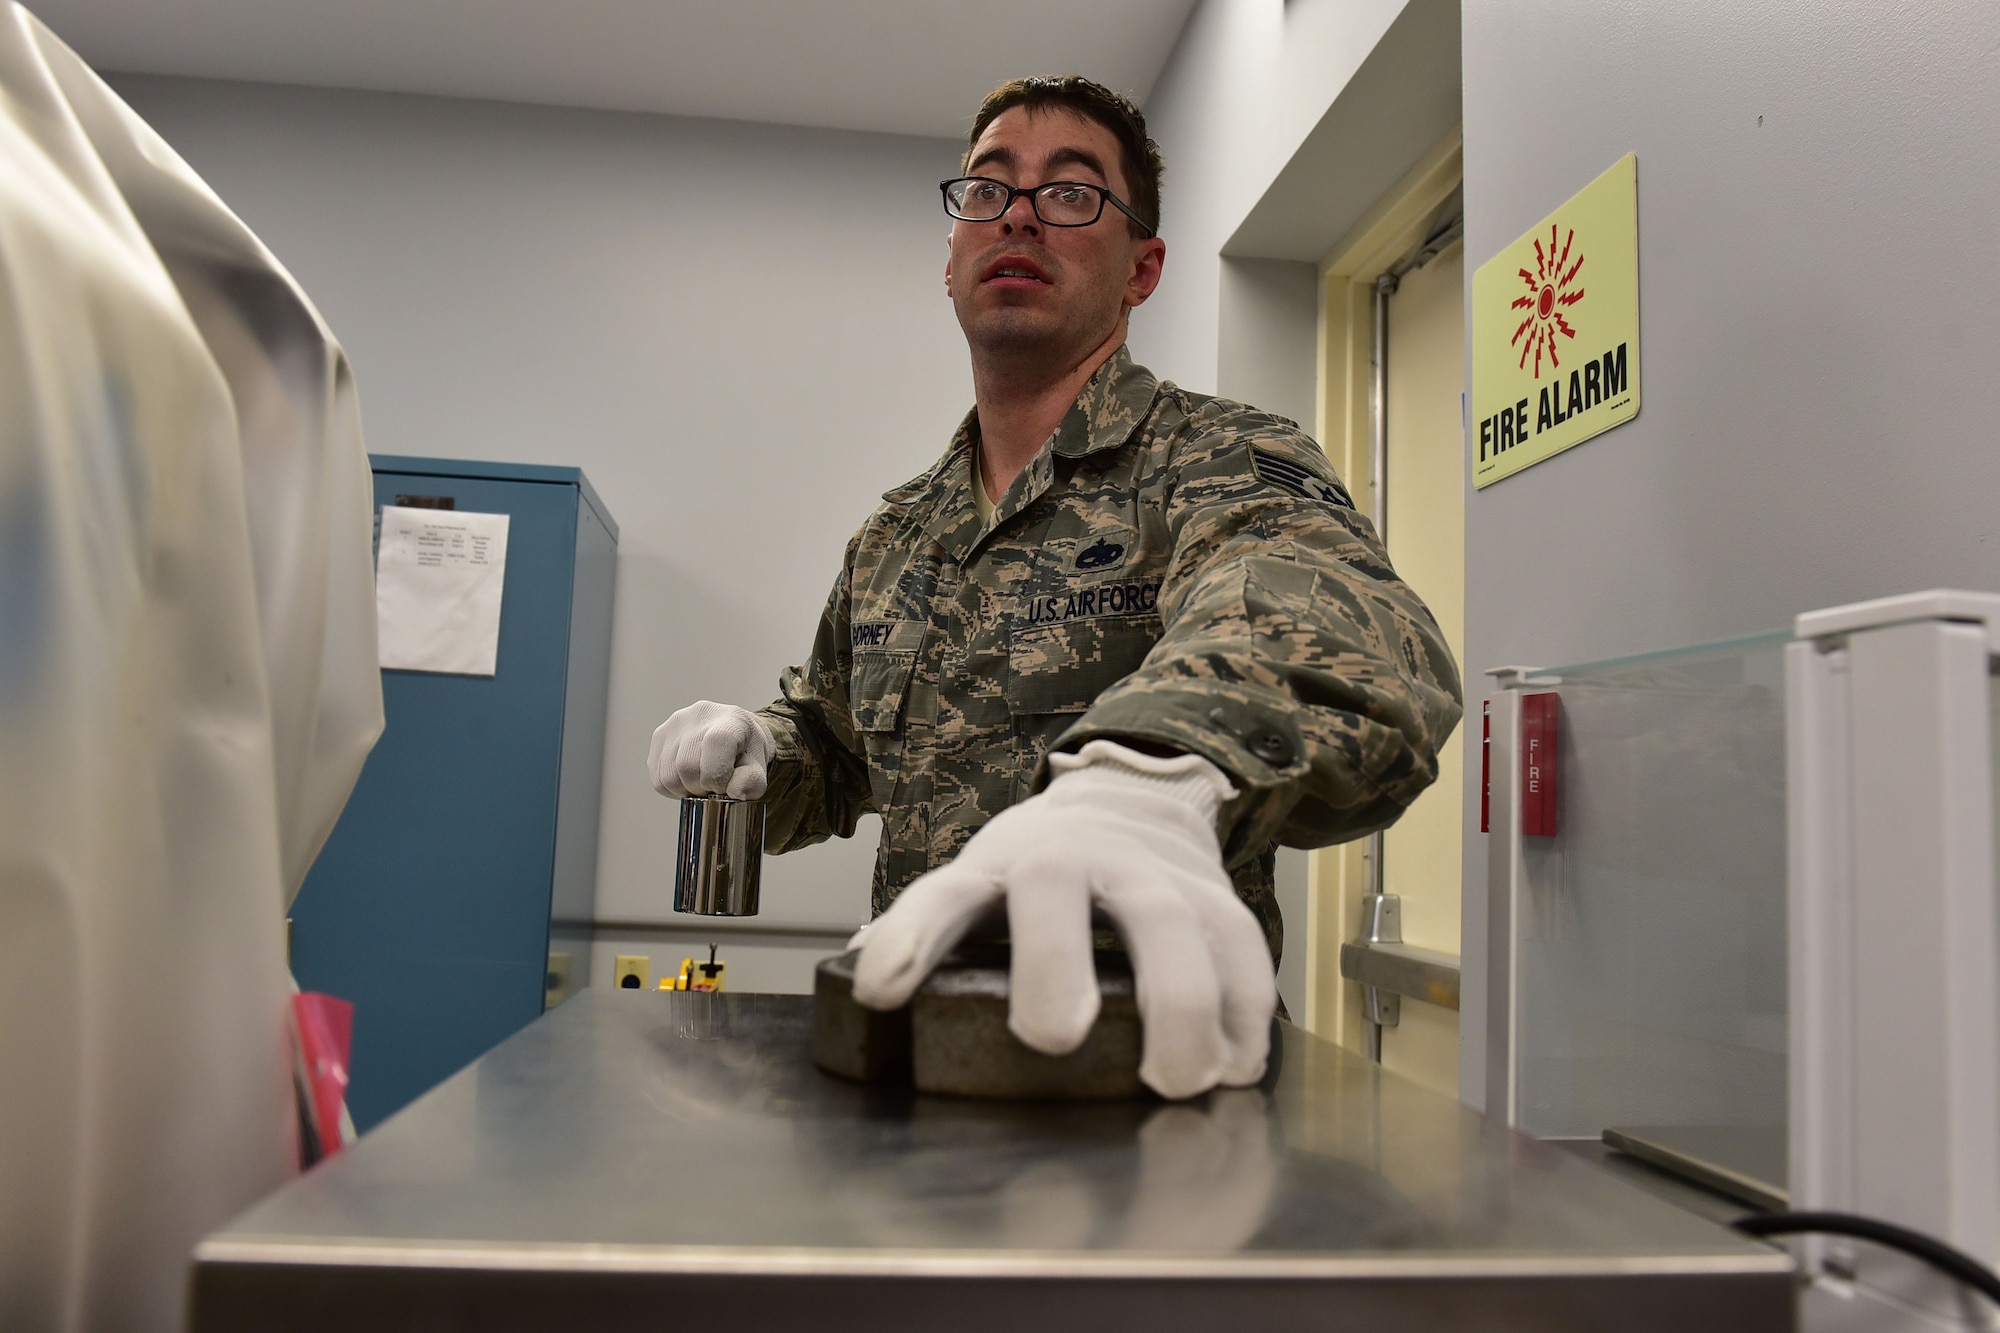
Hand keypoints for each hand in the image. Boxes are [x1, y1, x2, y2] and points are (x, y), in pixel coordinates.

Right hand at [648, 701, 774, 799]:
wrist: (733, 734)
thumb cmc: (745, 751)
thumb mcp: (758, 767)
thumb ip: (751, 782)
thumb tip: (734, 793)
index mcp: (730, 718)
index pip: (716, 743)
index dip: (718, 775)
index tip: (723, 786)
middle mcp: (698, 715)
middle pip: (687, 765)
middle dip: (701, 787)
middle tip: (713, 787)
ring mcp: (674, 724)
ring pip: (668, 776)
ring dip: (685, 790)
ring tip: (701, 782)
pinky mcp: (659, 737)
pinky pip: (657, 777)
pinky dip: (673, 788)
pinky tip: (688, 780)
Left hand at [850, 739, 1275, 1098]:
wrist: (1135, 804)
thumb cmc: (1039, 875)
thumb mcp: (979, 891)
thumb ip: (929, 943)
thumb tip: (862, 1004)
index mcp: (996, 868)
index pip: (941, 896)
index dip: (909, 939)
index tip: (880, 992)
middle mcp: (1072, 861)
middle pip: (1057, 892)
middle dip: (1055, 960)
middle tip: (1053, 1038)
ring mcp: (1152, 877)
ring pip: (1170, 926)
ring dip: (1177, 1004)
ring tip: (1174, 1081)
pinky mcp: (1219, 902)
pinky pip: (1243, 953)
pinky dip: (1246, 1012)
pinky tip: (1235, 1066)